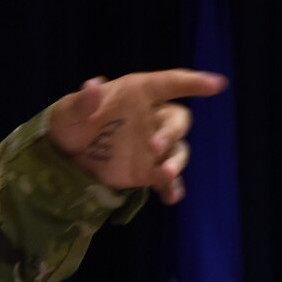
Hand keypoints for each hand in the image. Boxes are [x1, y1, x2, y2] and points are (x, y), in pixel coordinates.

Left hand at [47, 69, 226, 204]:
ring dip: (175, 162)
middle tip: (154, 147)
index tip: (217, 85)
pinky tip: (171, 198)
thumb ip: (82, 101)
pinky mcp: (149, 171)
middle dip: (171, 133)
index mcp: (138, 94)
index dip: (194, 82)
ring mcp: (153, 146)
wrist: (65, 156)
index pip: (171, 83)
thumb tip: (92, 85)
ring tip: (163, 176)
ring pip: (178, 150)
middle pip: (178, 120)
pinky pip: (168, 180)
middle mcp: (152, 118)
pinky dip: (172, 188)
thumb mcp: (68, 111)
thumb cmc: (70, 123)